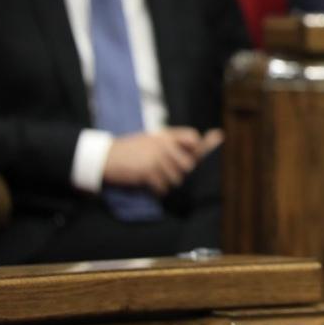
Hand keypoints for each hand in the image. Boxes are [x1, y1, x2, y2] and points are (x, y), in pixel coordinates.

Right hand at [102, 127, 222, 194]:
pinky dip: (156, 189)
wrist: (104, 157)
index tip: (189, 154)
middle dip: (180, 172)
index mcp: (165, 135)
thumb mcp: (154, 140)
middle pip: (189, 165)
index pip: (193, 138)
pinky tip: (147, 183)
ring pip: (177, 179)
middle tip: (164, 170)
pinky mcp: (147, 172)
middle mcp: (163, 144)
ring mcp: (156, 158)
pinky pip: (163, 187)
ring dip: (166, 182)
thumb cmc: (132, 150)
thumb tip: (219, 135)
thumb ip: (178, 142)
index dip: (196, 149)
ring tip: (152, 175)